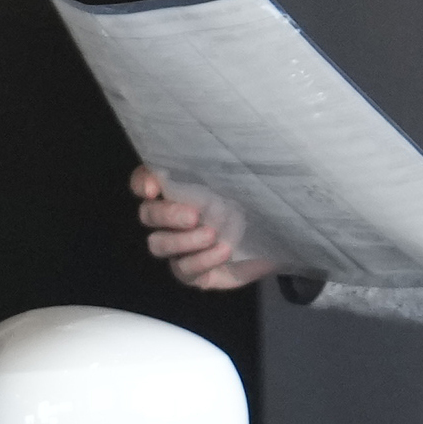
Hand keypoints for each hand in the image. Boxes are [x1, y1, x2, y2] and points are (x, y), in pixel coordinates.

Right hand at [131, 166, 277, 291]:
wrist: (280, 238)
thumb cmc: (257, 203)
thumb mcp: (246, 180)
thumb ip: (229, 168)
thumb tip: (224, 150)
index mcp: (179, 192)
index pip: (143, 182)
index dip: (142, 183)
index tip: (153, 188)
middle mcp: (171, 220)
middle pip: (147, 215)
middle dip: (167, 215)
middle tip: (194, 216)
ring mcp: (179, 249)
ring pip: (158, 245)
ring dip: (182, 240)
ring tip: (212, 235)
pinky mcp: (193, 273)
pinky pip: (184, 270)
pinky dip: (202, 260)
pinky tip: (223, 251)